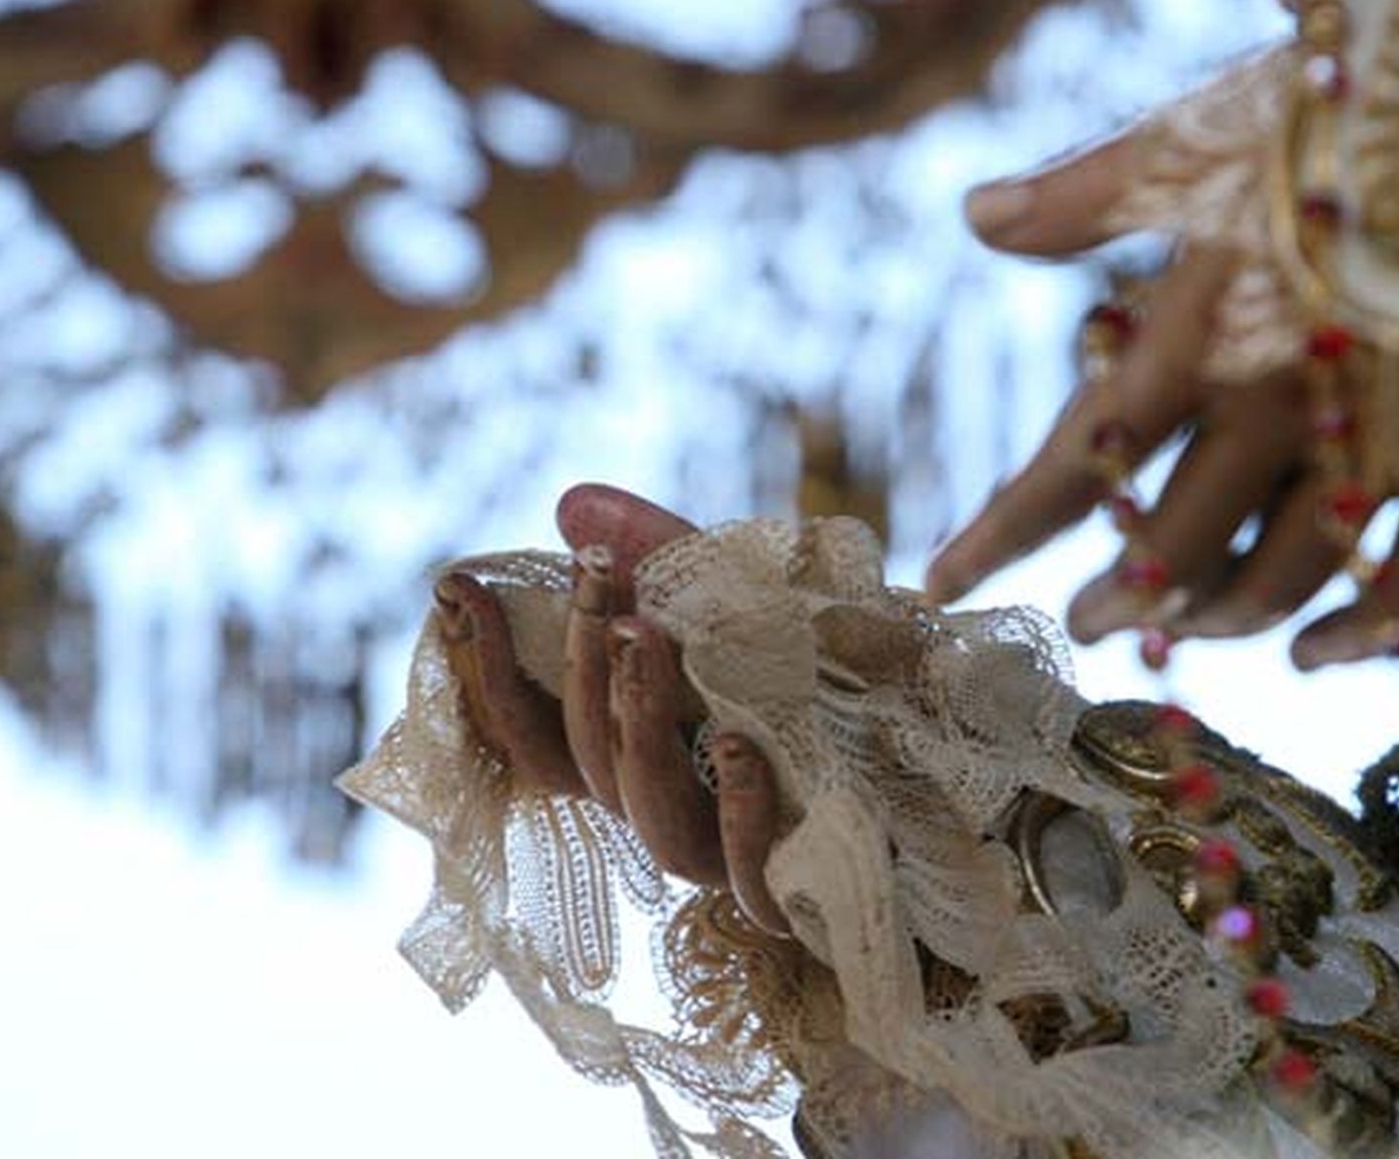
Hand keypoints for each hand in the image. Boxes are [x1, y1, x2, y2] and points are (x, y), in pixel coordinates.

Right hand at [433, 483, 789, 934]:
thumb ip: (664, 555)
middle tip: (597, 570)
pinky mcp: (793, 895)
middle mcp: (662, 805)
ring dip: (637, 721)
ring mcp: (721, 857)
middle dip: (581, 656)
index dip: (483, 661)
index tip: (454, 582)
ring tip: (649, 640)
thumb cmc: (829, 688)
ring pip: (644, 812)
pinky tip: (739, 747)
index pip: (531, 722)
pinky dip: (737, 807)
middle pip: (580, 754)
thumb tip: (571, 504)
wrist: (944, 777)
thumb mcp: (750, 604)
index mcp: (634, 749)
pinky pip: (746, 870)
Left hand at [923, 64, 1398, 672]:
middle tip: (1082, 622)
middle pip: (1174, 545)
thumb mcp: (1213, 145)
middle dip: (1116, 596)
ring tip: (1175, 633)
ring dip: (1216, 618)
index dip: (1000, 533)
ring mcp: (1381, 446)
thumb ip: (1093, 194)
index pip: (1076, 464)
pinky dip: (1355, 635)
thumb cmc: (1354, 133)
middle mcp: (1282, 408)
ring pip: (1281, 578)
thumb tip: (979, 214)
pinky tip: (1316, 652)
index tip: (941, 582)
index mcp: (1203, 338)